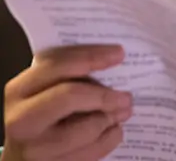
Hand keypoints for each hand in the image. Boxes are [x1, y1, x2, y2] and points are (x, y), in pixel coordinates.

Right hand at [3, 45, 131, 160]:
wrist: (23, 153)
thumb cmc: (38, 113)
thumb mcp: (43, 89)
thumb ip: (68, 75)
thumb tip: (112, 61)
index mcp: (19, 91)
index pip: (58, 67)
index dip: (91, 57)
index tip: (118, 54)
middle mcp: (22, 120)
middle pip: (70, 96)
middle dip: (104, 95)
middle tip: (126, 96)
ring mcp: (36, 149)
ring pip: (86, 129)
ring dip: (110, 119)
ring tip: (121, 112)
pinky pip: (93, 152)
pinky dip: (110, 138)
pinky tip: (113, 129)